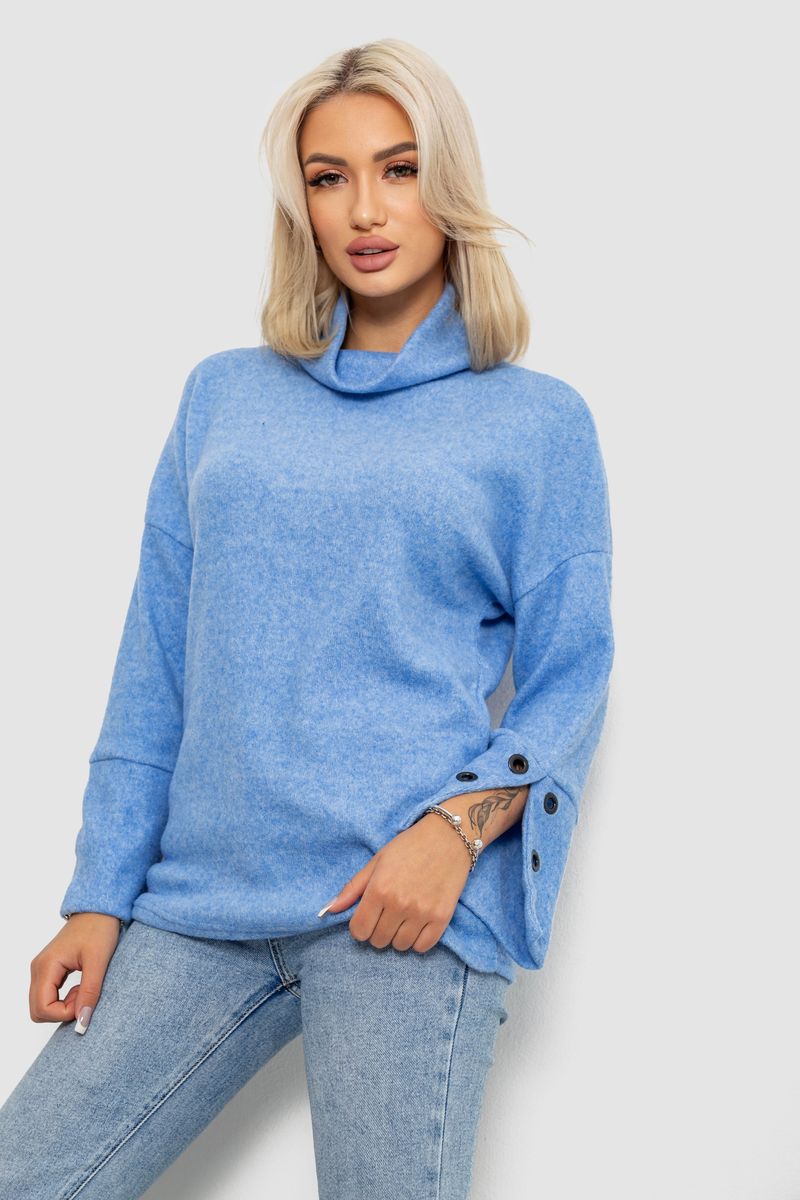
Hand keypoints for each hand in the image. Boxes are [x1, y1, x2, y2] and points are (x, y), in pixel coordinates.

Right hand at [29, 913, 121, 1030]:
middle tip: (84, 996)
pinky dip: (63, 1000)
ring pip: (42, 1005)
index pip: (42, 1008)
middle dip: (62, 1012)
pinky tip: (80, 988)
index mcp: (46, 966)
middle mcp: (38, 969)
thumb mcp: (98, 961)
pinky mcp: (48, 971)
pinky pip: (48, 996)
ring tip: (83, 990)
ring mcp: (41, 970)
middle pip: (38, 1010)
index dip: (64, 1013)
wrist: (99, 911)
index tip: (84, 1000)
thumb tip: (82, 1021)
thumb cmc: (99, 929)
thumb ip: (89, 992)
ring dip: (63, 1006)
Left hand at [318, 814, 471, 953]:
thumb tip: (328, 910)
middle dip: (378, 931)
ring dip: (398, 936)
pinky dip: (417, 941)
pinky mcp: (442, 918)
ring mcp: (422, 913)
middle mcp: (399, 904)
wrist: (448, 837)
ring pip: (400, 946)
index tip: (368, 917)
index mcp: (379, 889)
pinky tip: (417, 924)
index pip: (359, 930)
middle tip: (387, 914)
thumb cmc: (409, 847)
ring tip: (403, 917)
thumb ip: (352, 888)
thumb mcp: (377, 861)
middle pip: (378, 941)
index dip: (360, 927)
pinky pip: (422, 947)